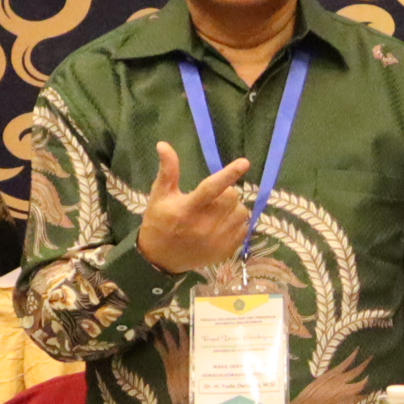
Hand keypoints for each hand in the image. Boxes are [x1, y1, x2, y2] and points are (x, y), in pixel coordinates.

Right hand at [136, 151, 253, 273]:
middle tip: (214, 197)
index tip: (244, 163)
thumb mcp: (159, 196)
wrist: (161, 259)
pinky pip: (244, 229)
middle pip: (232, 197)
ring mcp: (217, 240)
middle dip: (226, 192)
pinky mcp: (226, 251)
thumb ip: (167, 171)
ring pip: (242, 212)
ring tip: (218, 211)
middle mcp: (204, 226)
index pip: (211, 188)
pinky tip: (222, 224)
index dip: (228, 174)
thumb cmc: (159, 222)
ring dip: (234, 208)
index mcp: (187, 209)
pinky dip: (237, 223)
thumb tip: (163, 144)